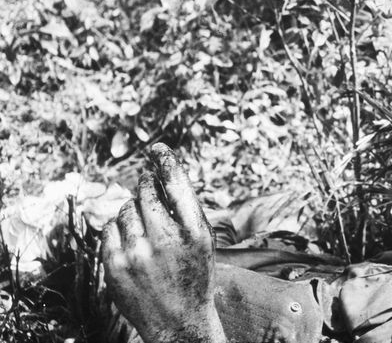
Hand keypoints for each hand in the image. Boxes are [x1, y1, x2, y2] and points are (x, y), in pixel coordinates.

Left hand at [102, 143, 225, 342]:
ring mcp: (137, 254)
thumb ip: (187, 209)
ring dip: (133, 209)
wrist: (180, 322)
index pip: (176, 184)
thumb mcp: (203, 240)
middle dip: (146, 184)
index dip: (165, 162)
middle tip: (148, 183)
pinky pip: (109, 228)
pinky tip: (131, 240)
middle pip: (146, 192)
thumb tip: (163, 173)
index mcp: (194, 231)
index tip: (156, 149)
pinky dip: (119, 228)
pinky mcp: (115, 266)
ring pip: (126, 209)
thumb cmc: (194, 274)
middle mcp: (166, 240)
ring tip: (145, 226)